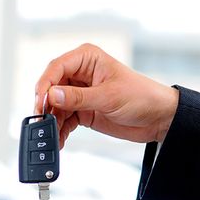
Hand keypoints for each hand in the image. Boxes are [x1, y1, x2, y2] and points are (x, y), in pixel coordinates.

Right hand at [35, 43, 179, 147]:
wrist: (158, 118)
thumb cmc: (142, 96)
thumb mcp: (109, 96)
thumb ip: (78, 97)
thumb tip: (52, 96)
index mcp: (87, 59)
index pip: (57, 67)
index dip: (46, 85)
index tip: (41, 102)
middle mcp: (81, 74)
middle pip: (52, 88)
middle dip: (46, 106)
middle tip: (42, 121)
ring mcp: (81, 93)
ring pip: (56, 106)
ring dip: (52, 121)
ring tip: (50, 136)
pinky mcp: (83, 111)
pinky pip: (65, 119)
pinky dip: (60, 130)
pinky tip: (59, 140)